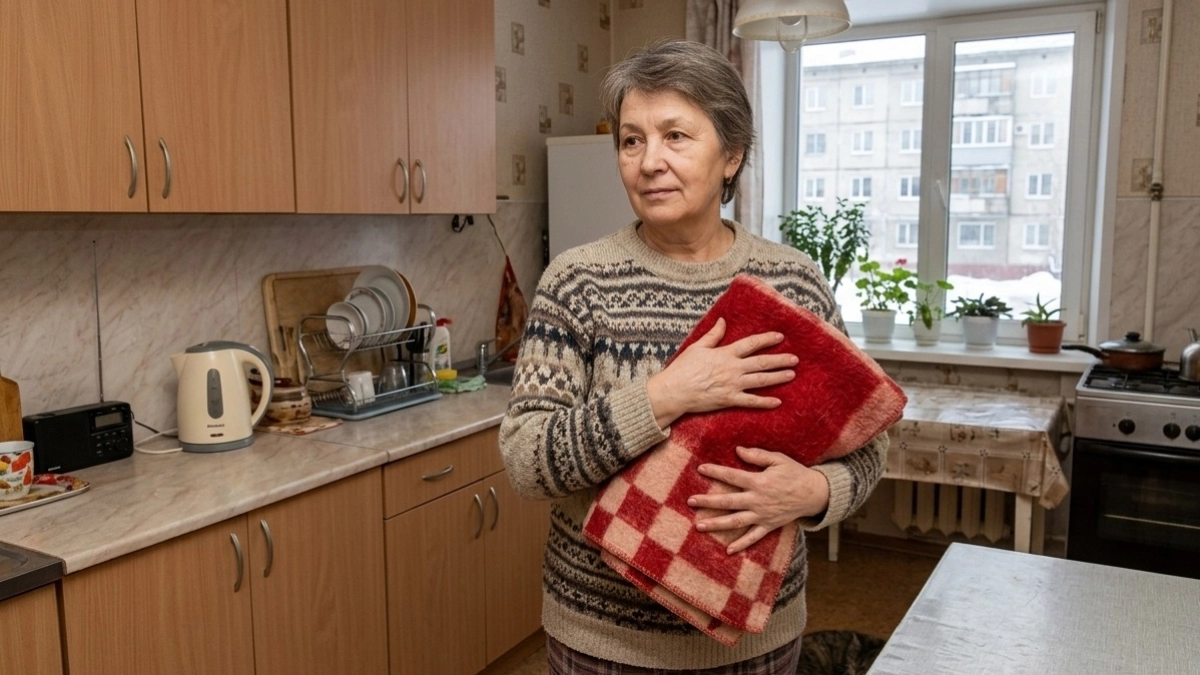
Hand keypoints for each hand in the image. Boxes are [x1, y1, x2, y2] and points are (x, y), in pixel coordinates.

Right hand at [646, 318, 798, 428]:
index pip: (751, 344)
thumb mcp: (698, 347)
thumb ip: (713, 335)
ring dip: (778, 377)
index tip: (780, 337)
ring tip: (791, 375)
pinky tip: (777, 401)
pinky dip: (765, 402)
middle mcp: (733, 368)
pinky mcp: (729, 400)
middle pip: (761, 362)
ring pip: (760, 380)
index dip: (767, 339)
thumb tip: (722, 320)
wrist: (674, 391)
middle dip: (780, 360)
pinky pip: (751, 401)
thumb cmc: (683, 368)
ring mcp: (732, 385)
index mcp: (725, 354)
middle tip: (795, 359)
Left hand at [688, 446, 830, 554]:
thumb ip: (757, 455)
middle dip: (708, 502)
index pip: (732, 476)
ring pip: (736, 521)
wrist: (814, 493)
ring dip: (717, 524)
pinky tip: (728, 550)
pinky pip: (753, 537)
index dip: (715, 472)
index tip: (700, 469)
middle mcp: (757, 500)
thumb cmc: (795, 473)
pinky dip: (741, 544)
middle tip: (690, 501)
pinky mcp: (769, 525)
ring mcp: (762, 515)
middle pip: (728, 501)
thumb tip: (738, 450)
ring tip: (699, 525)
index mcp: (759, 482)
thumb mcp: (778, 459)